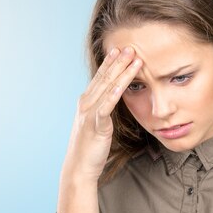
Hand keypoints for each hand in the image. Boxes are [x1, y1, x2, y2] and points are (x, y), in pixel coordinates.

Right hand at [61, 45, 141, 181]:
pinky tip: (123, 84)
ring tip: (133, 58)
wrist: (79, 166)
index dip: (111, 63)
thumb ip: (102, 109)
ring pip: (108, 87)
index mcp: (86, 101)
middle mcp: (86, 103)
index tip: (121, 49)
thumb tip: (112, 100)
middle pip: (104, 77)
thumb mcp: (96, 123)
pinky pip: (107, 106)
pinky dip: (115, 93)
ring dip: (121, 72)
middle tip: (130, 46)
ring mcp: (89, 113)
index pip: (100, 77)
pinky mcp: (96, 125)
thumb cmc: (89, 147)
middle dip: (118, 61)